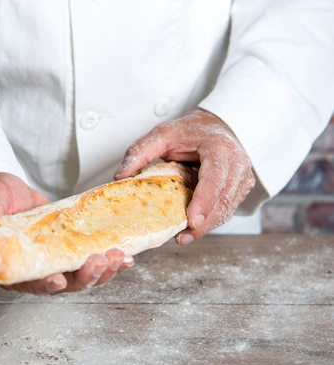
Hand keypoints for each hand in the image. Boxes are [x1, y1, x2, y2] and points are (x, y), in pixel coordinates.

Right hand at [0, 173, 134, 294]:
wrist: (9, 191)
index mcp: (14, 266)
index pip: (29, 282)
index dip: (44, 284)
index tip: (57, 279)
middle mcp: (36, 270)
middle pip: (64, 284)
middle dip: (85, 277)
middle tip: (100, 262)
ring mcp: (55, 261)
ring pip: (82, 276)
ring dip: (102, 270)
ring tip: (119, 258)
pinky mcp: (70, 250)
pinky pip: (91, 260)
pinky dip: (109, 259)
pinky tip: (125, 256)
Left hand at [114, 108, 255, 244]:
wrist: (215, 127)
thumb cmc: (191, 130)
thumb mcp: (162, 134)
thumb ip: (140, 152)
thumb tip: (121, 175)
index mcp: (220, 148)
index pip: (214, 180)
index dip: (204, 203)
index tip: (192, 222)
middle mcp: (237, 164)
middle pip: (223, 201)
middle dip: (203, 223)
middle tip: (182, 237)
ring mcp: (242, 178)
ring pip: (227, 209)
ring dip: (207, 226)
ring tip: (183, 236)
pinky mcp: (240, 189)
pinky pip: (227, 209)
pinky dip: (210, 220)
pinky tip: (192, 227)